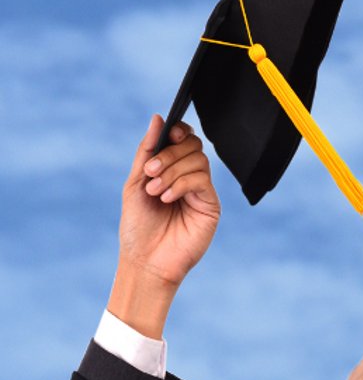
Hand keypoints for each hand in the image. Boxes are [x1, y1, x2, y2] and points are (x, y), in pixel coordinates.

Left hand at [109, 116, 220, 336]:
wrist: (146, 261)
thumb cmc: (138, 227)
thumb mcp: (135, 183)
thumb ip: (147, 151)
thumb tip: (157, 118)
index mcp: (170, 171)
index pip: (183, 140)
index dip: (179, 131)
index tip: (168, 134)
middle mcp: (188, 179)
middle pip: (192, 146)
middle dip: (169, 154)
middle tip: (150, 172)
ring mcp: (201, 192)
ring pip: (198, 160)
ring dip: (172, 171)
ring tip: (155, 190)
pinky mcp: (210, 206)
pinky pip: (201, 180)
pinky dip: (181, 184)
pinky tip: (167, 198)